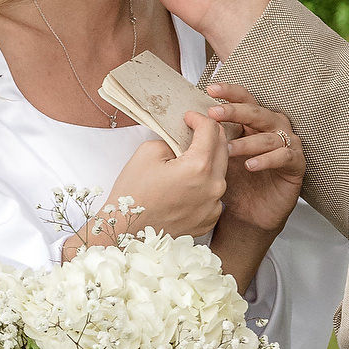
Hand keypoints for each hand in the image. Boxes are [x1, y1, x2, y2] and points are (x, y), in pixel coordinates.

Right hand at [70, 115, 227, 253]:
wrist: (126, 231)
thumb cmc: (133, 193)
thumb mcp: (149, 152)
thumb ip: (173, 141)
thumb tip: (184, 142)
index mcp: (198, 167)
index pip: (211, 131)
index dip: (199, 118)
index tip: (189, 117)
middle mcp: (213, 187)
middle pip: (222, 149)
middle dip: (209, 135)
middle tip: (194, 130)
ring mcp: (214, 206)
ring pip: (219, 173)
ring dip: (208, 160)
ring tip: (189, 158)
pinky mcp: (210, 219)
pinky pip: (214, 194)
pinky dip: (205, 184)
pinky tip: (188, 184)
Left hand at [207, 83, 303, 235]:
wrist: (250, 215)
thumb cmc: (236, 183)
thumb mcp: (219, 158)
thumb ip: (210, 139)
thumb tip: (188, 120)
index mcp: (255, 123)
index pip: (245, 100)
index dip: (230, 93)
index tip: (210, 89)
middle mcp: (273, 129)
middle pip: (257, 112)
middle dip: (235, 111)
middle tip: (214, 114)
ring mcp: (288, 145)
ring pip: (270, 136)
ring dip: (247, 142)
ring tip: (228, 150)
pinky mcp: (297, 164)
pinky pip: (285, 156)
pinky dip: (267, 159)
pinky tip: (251, 165)